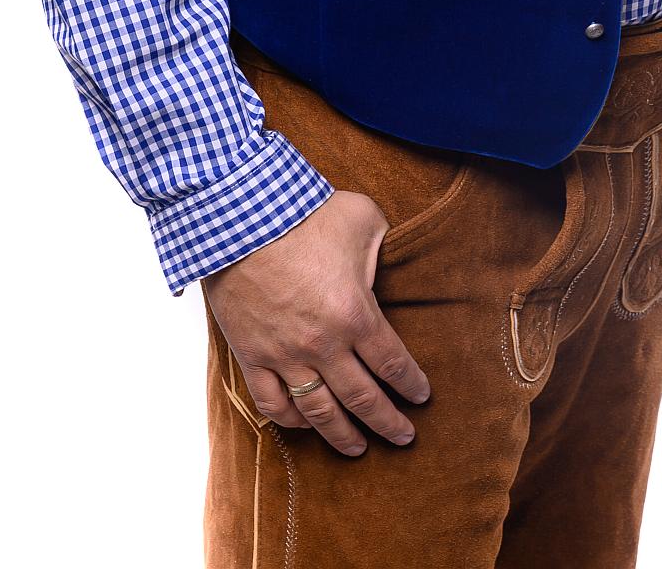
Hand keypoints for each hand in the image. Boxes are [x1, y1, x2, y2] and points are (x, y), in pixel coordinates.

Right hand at [202, 189, 431, 456]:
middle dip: (388, 423)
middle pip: (363, 399)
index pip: (393, 364)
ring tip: (358, 448)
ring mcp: (286, 355)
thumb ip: (381, 248)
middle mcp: (325, 344)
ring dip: (342, 435)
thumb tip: (386, 264)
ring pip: (320, 412)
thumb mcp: (362, 219)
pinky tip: (305, 425)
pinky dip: (291, 421)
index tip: (422, 398)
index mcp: (356, 313)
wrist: (240, 215)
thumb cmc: (305, 212)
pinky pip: (273, 403)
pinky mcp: (253, 356)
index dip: (411, 385)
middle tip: (403, 437)